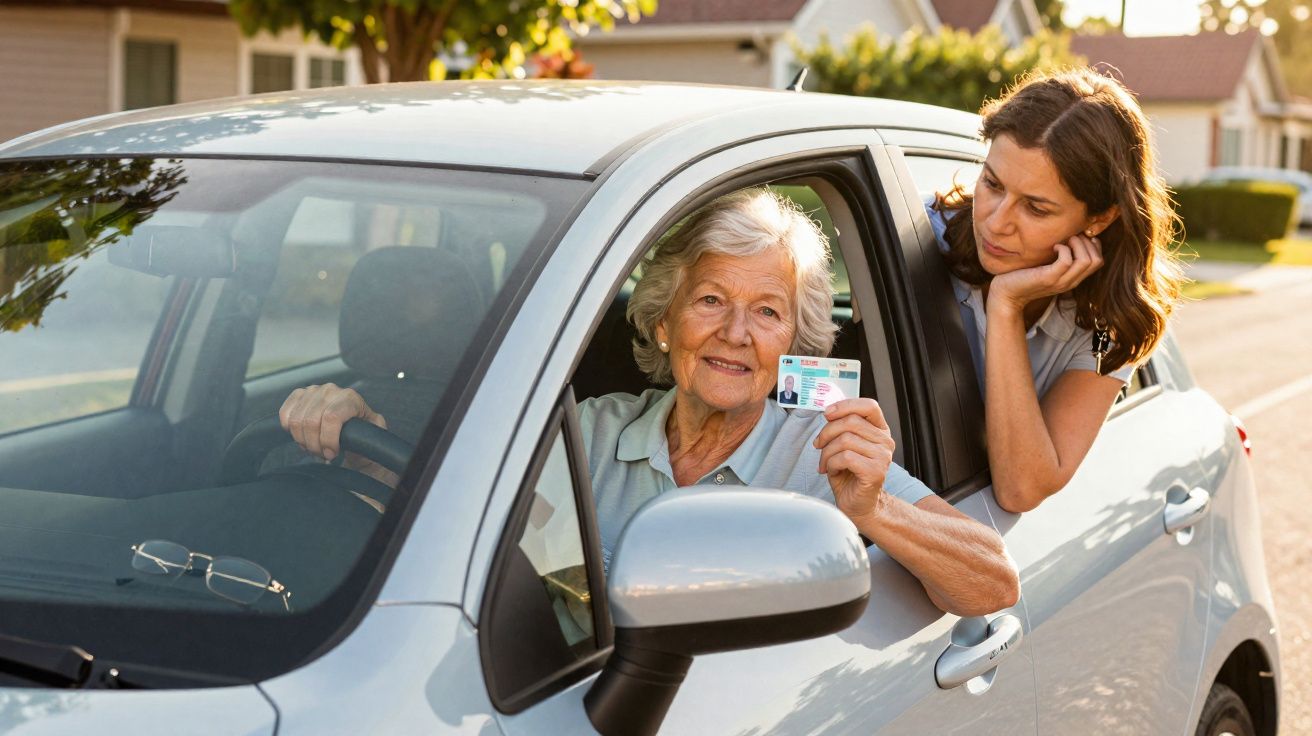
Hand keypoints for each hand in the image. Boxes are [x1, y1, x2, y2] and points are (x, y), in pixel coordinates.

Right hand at [278, 384, 386, 462]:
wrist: (351, 427)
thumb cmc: (362, 432)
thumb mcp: (373, 433)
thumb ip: (374, 431)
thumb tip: (368, 431)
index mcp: (350, 397)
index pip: (331, 417)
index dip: (328, 440)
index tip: (332, 453)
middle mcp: (331, 390)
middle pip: (311, 422)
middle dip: (315, 445)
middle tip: (323, 454)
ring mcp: (313, 391)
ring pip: (296, 420)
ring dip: (303, 441)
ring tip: (315, 447)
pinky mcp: (299, 395)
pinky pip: (285, 414)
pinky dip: (290, 430)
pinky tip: (304, 436)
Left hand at [813, 398, 895, 524]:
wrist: (858, 504)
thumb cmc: (849, 474)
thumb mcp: (844, 445)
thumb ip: (841, 427)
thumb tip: (828, 411)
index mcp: (879, 431)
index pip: (868, 406)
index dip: (846, 405)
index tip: (827, 413)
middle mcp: (885, 442)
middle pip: (850, 422)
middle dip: (827, 433)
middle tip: (819, 446)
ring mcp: (883, 457)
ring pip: (845, 440)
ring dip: (827, 452)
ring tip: (826, 463)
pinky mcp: (875, 471)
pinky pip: (845, 457)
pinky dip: (831, 464)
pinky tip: (833, 471)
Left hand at [988, 232, 1103, 311]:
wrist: (1006, 294)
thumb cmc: (1024, 276)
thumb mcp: (1047, 266)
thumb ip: (1060, 258)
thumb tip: (1070, 235)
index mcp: (1073, 278)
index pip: (1099, 261)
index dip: (1093, 245)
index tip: (1078, 237)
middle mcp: (1070, 282)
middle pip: (1097, 260)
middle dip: (1087, 242)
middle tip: (1071, 236)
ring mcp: (1060, 281)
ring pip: (1087, 261)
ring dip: (1078, 244)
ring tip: (1065, 240)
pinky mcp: (1048, 278)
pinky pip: (1067, 261)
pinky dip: (1064, 248)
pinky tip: (1054, 247)